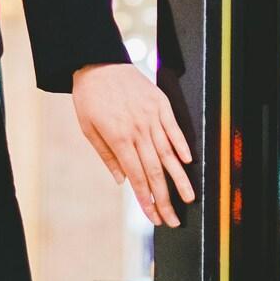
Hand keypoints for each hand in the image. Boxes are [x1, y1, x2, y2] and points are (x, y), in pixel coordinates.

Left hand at [72, 62, 195, 226]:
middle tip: (173, 218)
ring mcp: (151, 116)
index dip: (146, 199)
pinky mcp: (160, 103)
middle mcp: (138, 129)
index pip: (136, 176)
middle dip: (165, 197)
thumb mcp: (88, 129)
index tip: (154, 217)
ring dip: (179, 178)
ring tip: (190, 197)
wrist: (99, 62)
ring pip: (169, 152)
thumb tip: (122, 181)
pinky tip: (188, 162)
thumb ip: (107, 156)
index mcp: (118, 138)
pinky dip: (182, 145)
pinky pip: (174, 128)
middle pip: (155, 170)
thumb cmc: (90, 98)